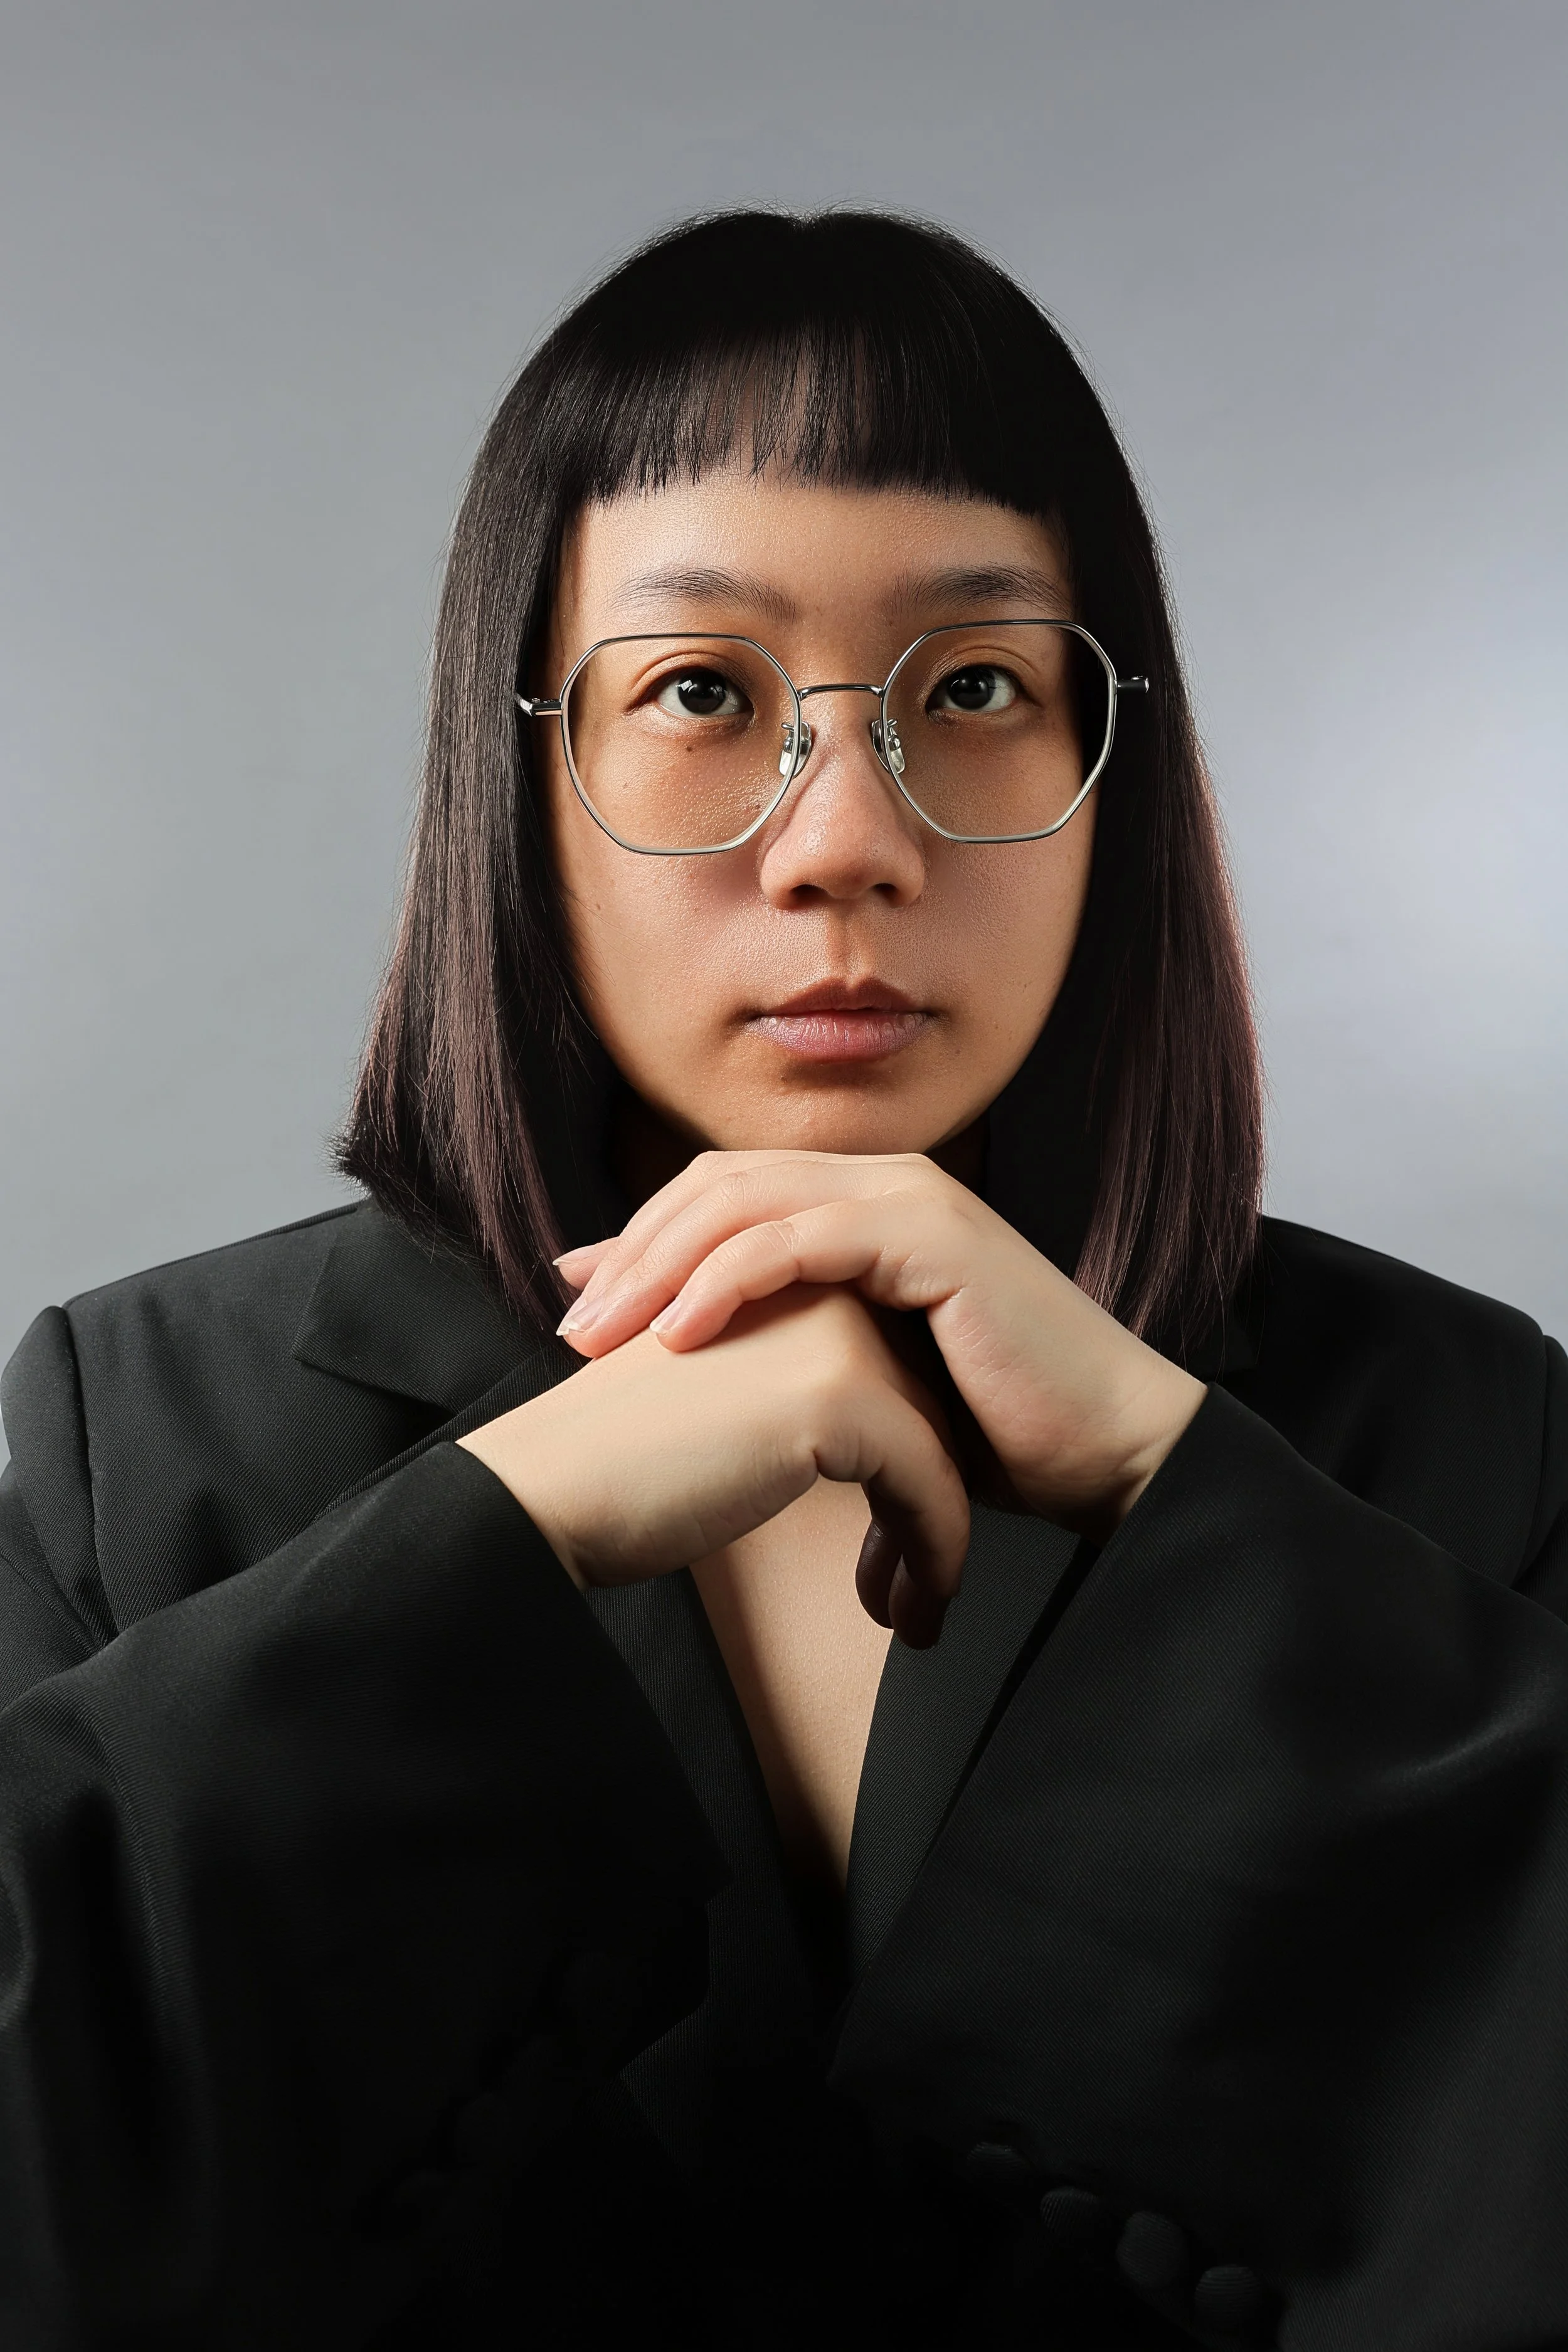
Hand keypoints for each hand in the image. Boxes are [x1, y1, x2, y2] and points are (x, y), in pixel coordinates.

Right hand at [458, 1286, 968, 1646]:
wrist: (548, 1486)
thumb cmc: (610, 1459)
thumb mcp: (711, 1395)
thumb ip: (775, 1384)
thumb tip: (827, 1434)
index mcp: (784, 1278)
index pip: (889, 1366)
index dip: (899, 1459)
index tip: (895, 1539)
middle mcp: (821, 1289)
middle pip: (923, 1404)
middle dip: (923, 1502)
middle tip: (911, 1583)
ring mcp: (837, 1339)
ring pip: (938, 1447)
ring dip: (933, 1539)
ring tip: (911, 1612)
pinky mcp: (842, 1397)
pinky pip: (932, 1488)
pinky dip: (934, 1558)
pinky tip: (910, 1619)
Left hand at [554, 1152, 1206, 1541]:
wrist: (1106, 1453)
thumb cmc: (993, 1430)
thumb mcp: (863, 1381)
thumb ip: (791, 1356)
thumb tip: (701, 1377)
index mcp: (866, 1204)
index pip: (725, 1193)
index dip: (643, 1237)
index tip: (575, 1295)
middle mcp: (885, 1183)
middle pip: (719, 1184)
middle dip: (634, 1250)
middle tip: (570, 1322)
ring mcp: (912, 1199)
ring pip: (745, 1200)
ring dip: (660, 1263)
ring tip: (601, 1332)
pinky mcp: (934, 1236)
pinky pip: (802, 1239)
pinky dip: (728, 1279)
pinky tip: (681, 1330)